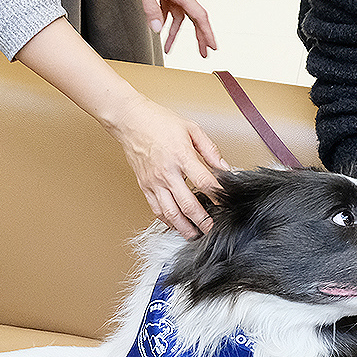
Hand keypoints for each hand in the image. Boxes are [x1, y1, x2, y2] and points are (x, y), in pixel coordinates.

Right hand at [107, 93, 227, 238]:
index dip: (217, 196)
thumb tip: (224, 168)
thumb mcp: (191, 129)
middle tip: (213, 229)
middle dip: (203, 221)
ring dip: (184, 228)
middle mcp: (167, 173)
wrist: (130, 121)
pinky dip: (168, 221)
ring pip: (171, 213)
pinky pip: (157, 210)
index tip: (227, 204)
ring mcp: (154, 182)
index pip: (204, 182)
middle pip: (188, 205)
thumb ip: (210, 150)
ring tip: (195, 235)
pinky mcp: (145, 187)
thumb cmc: (159, 122)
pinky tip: (177, 225)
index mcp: (181, 156)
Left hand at [124, 0, 217, 56]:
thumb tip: (156, 29)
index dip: (206, 33)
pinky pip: (169, 8)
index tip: (213, 46)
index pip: (198, 16)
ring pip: (179, 16)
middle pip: (194, 19)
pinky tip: (159, 27)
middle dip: (199, 37)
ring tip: (169, 48)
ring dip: (175, 32)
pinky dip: (165, 19)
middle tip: (204, 53)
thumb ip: (151, 9)